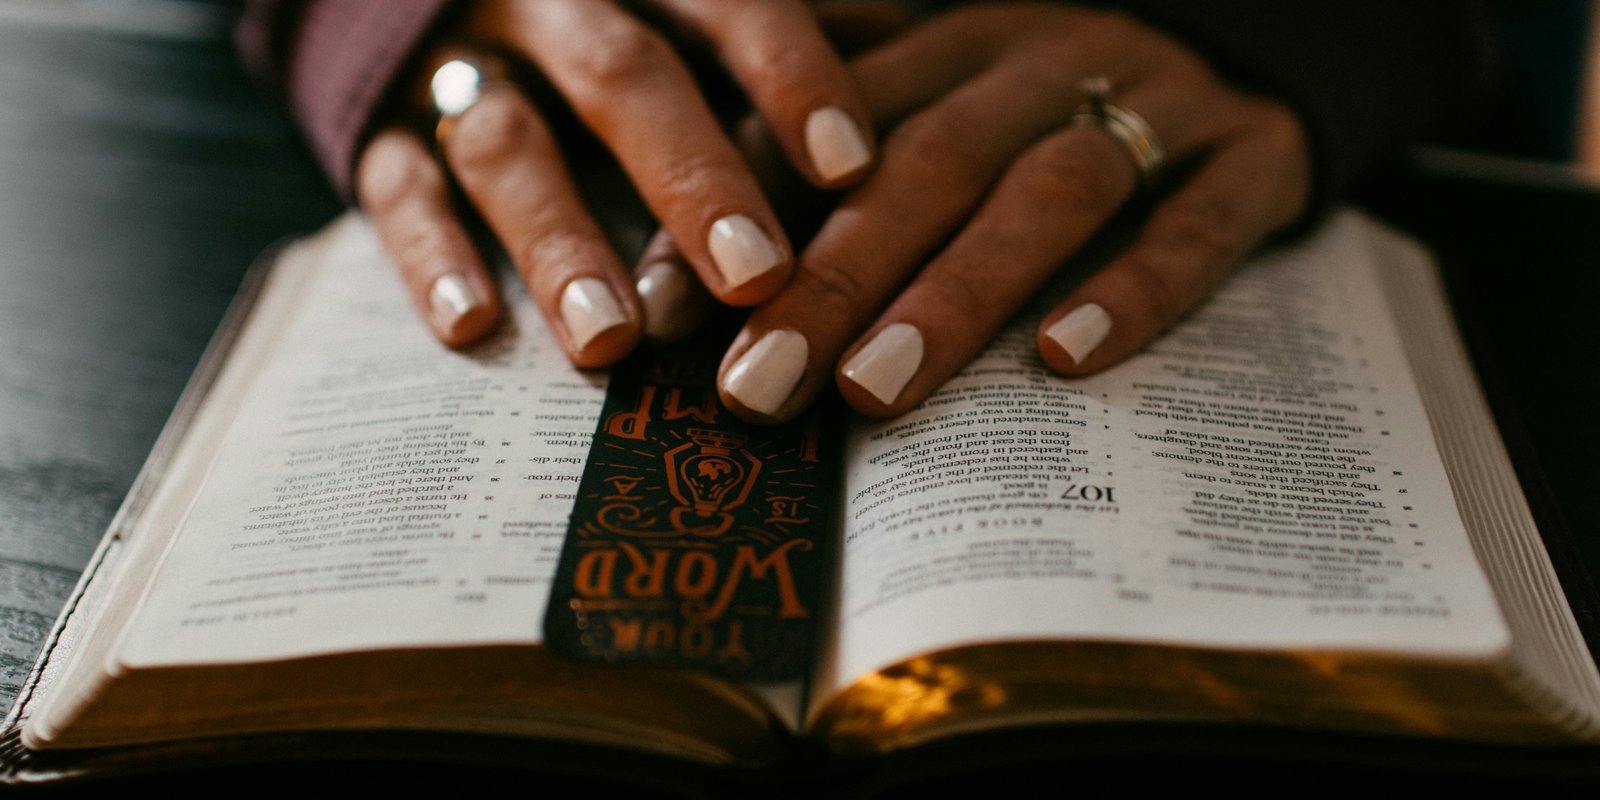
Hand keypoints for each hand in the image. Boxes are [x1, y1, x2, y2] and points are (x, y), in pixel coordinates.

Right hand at [353, 0, 877, 365]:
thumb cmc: (615, 9)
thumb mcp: (692, 3)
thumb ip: (785, 31)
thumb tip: (906, 61)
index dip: (788, 73)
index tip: (850, 166)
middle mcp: (549, 3)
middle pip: (622, 75)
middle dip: (690, 176)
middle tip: (756, 275)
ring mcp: (455, 61)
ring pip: (504, 140)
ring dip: (558, 239)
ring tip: (614, 340)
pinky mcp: (379, 125)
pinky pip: (395, 186)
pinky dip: (430, 256)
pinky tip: (473, 330)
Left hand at [711, 3, 1311, 419]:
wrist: (1254, 31)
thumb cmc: (1061, 96)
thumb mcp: (950, 88)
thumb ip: (836, 153)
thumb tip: (686, 253)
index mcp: (955, 43)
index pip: (830, 127)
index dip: (741, 214)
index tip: (666, 312)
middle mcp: (1043, 64)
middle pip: (926, 163)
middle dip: (832, 277)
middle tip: (756, 387)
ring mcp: (1154, 106)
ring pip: (1047, 191)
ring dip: (956, 291)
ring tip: (873, 390)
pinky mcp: (1252, 157)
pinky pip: (1197, 223)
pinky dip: (1134, 288)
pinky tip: (1066, 359)